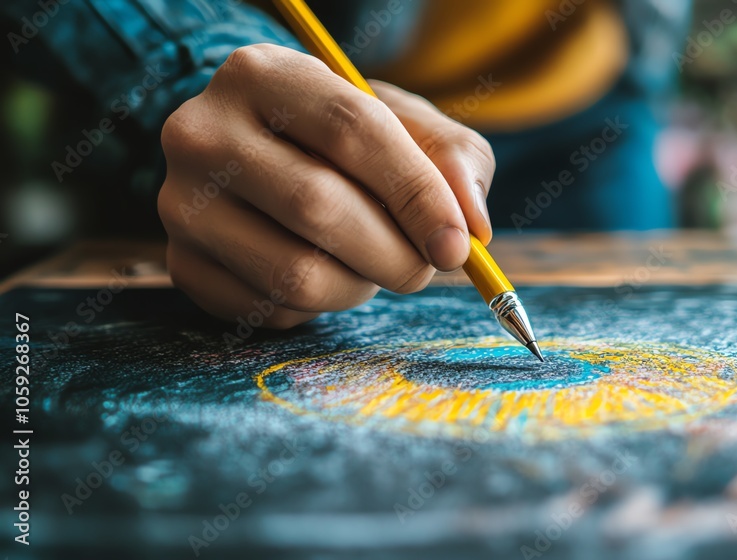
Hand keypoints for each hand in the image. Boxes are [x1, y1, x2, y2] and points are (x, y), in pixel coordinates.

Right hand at [157, 44, 493, 327]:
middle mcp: (203, 131)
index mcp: (264, 74)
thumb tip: (470, 226)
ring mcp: (182, 202)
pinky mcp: (181, 263)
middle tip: (426, 266)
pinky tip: (327, 274)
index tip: (458, 243)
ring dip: (360, 285)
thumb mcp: (408, 125)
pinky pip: (271, 309)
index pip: (352, 130)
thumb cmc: (348, 140)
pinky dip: (320, 307)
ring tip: (375, 264)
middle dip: (395, 253)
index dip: (417, 194)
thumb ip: (454, 159)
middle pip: (318, 207)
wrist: (265, 154)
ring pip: (294, 272)